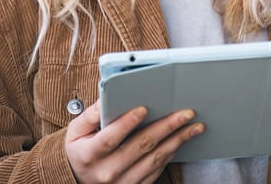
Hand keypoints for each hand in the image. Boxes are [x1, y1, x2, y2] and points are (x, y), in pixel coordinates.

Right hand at [64, 100, 203, 183]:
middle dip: (166, 126)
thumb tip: (108, 94)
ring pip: (155, 159)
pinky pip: (158, 169)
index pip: (110, 139)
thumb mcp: (76, 130)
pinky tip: (182, 139)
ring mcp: (123, 182)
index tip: (144, 108)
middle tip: (185, 112)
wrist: (78, 179)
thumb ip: (92, 114)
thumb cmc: (80, 150)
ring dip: (177, 140)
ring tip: (194, 125)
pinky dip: (172, 152)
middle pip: (141, 146)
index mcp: (90, 155)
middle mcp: (108, 172)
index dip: (127, 123)